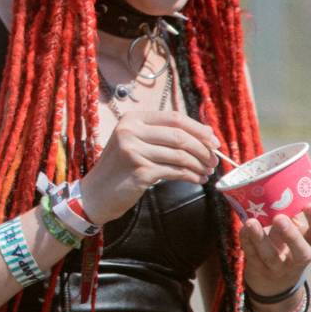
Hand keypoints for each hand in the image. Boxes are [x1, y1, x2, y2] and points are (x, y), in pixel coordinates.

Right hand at [80, 110, 219, 223]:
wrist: (96, 193)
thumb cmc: (120, 168)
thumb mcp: (134, 143)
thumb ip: (161, 135)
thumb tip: (204, 135)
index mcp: (132, 119)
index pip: (174, 118)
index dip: (198, 129)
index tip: (214, 141)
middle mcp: (130, 131)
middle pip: (179, 136)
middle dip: (203, 148)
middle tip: (214, 160)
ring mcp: (133, 151)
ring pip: (180, 154)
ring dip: (199, 165)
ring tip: (207, 172)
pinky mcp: (139, 171)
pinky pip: (175, 171)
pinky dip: (191, 176)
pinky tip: (197, 180)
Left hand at [241, 205, 310, 298]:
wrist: (274, 282)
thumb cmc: (285, 244)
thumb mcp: (294, 231)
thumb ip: (290, 214)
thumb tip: (281, 184)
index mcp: (310, 243)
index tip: (309, 205)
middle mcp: (298, 258)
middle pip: (301, 252)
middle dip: (291, 236)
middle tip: (280, 218)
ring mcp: (279, 267)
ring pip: (271, 257)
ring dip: (261, 239)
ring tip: (251, 222)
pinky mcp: (260, 270)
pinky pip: (252, 256)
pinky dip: (246, 241)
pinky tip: (243, 228)